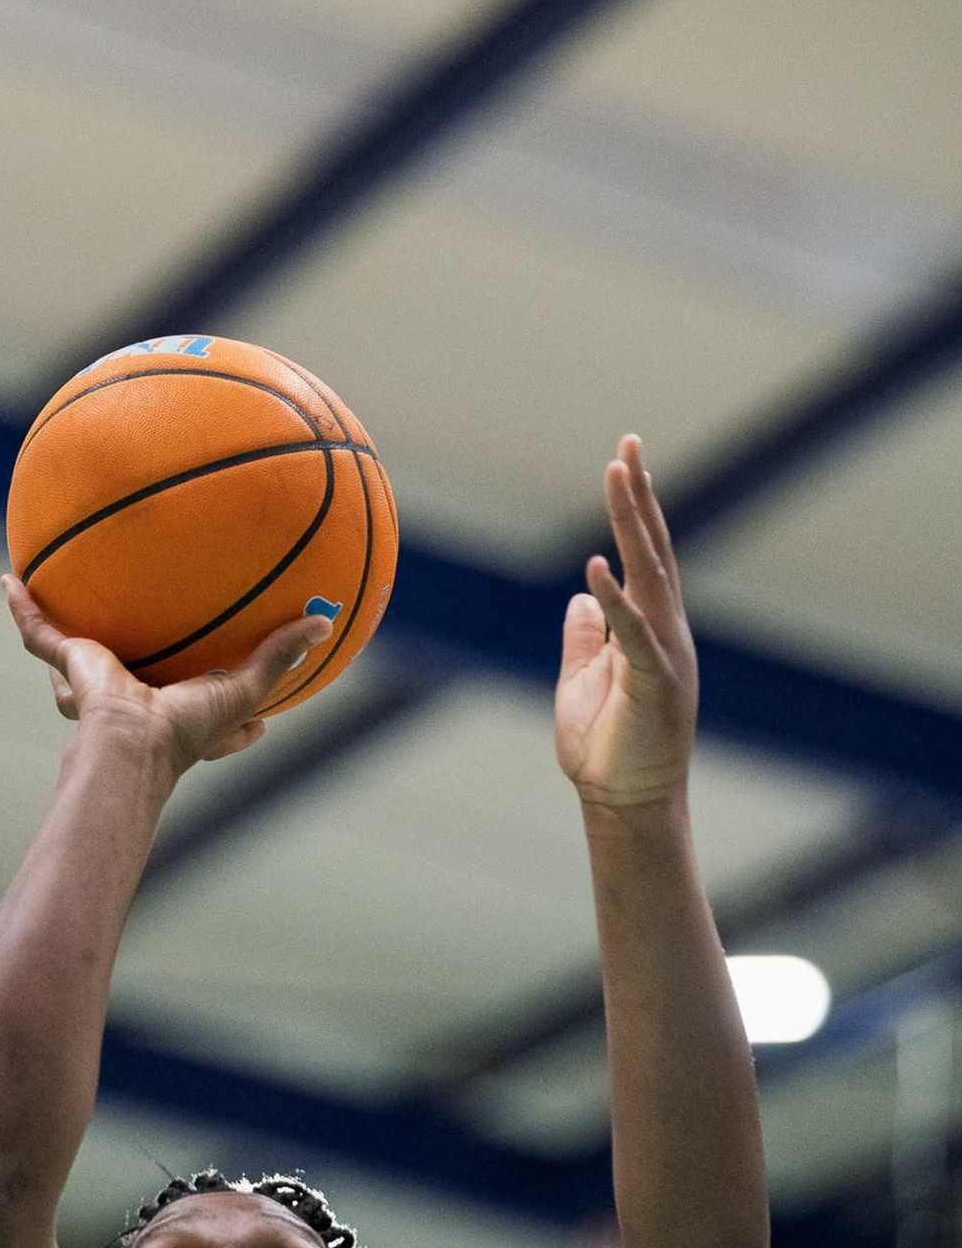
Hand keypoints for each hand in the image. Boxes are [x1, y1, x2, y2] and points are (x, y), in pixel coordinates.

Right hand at [2, 574, 331, 775]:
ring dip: (68, 642)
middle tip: (159, 642)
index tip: (262, 723)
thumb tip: (324, 623)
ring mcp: (96, 686)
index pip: (209, 724)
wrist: (127, 745)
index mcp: (179, 719)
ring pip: (77, 659)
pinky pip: (40, 632)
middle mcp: (134, 700)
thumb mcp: (244, 689)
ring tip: (66, 603)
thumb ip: (280, 655)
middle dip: (139, 666)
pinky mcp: (71, 665)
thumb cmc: (186, 730)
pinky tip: (11, 579)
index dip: (234, 725)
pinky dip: (24, 608)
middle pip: (136, 679)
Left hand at [555, 435, 697, 811]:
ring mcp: (664, 654)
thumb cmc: (607, 748)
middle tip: (628, 444)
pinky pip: (632, 634)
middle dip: (640, 497)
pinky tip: (596, 565)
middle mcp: (665, 631)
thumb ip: (587, 636)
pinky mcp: (654, 683)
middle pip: (654, 551)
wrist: (626, 803)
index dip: (635, 509)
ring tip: (621, 475)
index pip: (644, 557)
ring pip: (650, 576)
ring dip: (634, 525)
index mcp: (650, 629)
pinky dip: (615, 600)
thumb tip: (583, 597)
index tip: (626, 461)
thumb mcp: (583, 679)